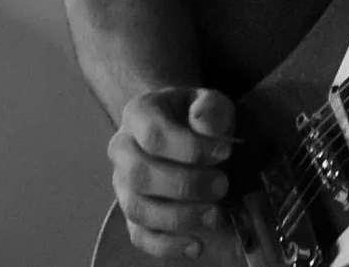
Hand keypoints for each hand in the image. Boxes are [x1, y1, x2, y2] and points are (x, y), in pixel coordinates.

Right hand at [111, 86, 238, 258]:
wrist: (182, 130)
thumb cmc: (197, 118)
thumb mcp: (210, 103)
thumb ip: (211, 109)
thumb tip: (204, 121)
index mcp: (139, 115)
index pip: (154, 135)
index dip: (191, 148)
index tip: (226, 152)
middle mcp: (123, 149)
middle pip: (140, 174)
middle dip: (185, 185)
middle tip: (222, 185)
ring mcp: (123, 184)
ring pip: (138, 209)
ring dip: (179, 218)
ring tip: (215, 215)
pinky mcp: (132, 213)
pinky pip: (140, 236)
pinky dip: (167, 246)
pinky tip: (196, 244)